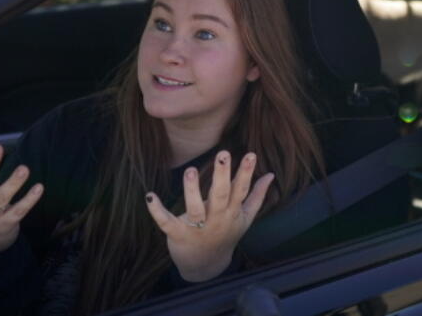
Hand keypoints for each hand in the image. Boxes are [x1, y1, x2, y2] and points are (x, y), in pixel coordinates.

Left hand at [144, 151, 274, 282]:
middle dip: (221, 175)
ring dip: (192, 190)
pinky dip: (157, 211)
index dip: (246, 173)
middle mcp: (216, 219)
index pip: (240, 190)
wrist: (206, 266)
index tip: (250, 154)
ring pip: (194, 209)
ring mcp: (197, 227)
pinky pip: (166, 222)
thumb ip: (257, 195)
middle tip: (223, 154)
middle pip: (220, 195)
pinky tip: (150, 196)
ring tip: (191, 170)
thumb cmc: (226, 235)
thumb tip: (271, 174)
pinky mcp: (177, 234)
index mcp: (232, 212)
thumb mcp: (245, 218)